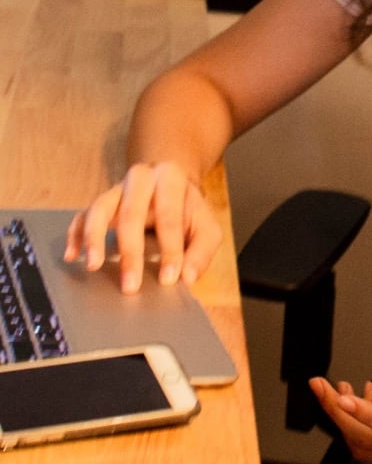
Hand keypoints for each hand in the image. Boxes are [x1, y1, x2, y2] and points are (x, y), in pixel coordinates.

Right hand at [65, 161, 221, 293]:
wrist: (170, 185)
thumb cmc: (188, 211)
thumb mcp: (206, 227)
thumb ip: (202, 250)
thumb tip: (188, 277)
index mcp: (171, 178)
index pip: (169, 215)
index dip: (170, 248)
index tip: (169, 279)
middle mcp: (141, 178)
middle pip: (131, 212)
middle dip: (131, 251)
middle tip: (130, 286)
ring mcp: (116, 189)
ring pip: (99, 209)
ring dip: (94, 238)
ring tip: (92, 265)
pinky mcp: (100, 203)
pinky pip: (82, 216)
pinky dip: (75, 236)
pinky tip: (72, 256)